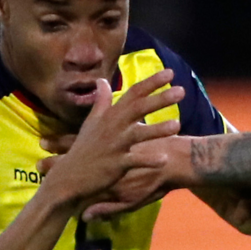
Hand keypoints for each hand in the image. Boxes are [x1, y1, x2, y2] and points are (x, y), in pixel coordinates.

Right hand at [36, 70, 183, 212]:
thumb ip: (101, 102)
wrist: (70, 176)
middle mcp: (113, 127)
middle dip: (159, 99)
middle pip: (138, 108)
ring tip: (177, 125)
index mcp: (110, 115)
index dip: (151, 82)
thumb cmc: (85, 148)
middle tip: (181, 91)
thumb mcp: (92, 122)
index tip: (170, 73)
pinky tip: (165, 159)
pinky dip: (149, 160)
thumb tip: (103, 81)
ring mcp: (115, 145)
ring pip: (138, 134)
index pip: (133, 93)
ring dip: (157, 129)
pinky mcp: (116, 164)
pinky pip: (135, 161)